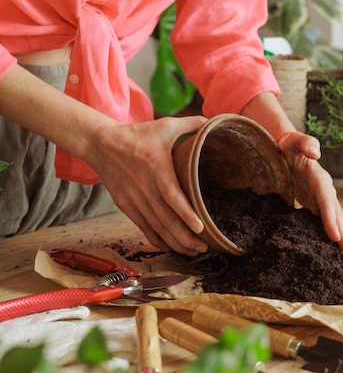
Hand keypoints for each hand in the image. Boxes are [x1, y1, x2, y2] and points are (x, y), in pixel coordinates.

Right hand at [87, 116, 209, 255]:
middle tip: (204, 248)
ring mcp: (133, 199)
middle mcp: (144, 186)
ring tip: (193, 251)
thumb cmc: (138, 135)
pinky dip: (158, 240)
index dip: (186, 214)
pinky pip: (144, 228)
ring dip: (175, 243)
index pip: (172, 195)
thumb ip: (190, 124)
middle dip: (186, 237)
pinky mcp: (126, 206)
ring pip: (156, 227)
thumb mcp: (165, 125)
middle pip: (166, 219)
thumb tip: (211, 121)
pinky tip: (172, 248)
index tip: (200, 228)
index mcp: (156, 167)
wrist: (101, 144)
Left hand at [277, 132, 342, 254]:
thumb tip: (316, 152)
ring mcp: (319, 197)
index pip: (327, 201)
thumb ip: (306, 143)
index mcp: (320, 179)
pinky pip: (320, 220)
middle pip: (335, 214)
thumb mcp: (295, 140)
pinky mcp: (312, 202)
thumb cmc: (291, 144)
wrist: (287, 148)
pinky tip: (327, 245)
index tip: (336, 236)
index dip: (331, 219)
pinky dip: (326, 232)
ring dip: (339, 236)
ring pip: (331, 219)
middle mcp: (324, 190)